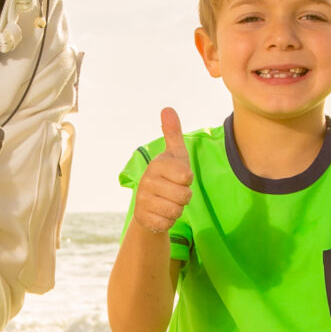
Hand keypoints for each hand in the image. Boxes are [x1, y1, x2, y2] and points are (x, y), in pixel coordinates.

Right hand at [131, 108, 192, 237]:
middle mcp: (147, 181)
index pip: (186, 176)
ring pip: (177, 210)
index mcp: (157, 165)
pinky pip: (168, 223)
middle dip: (184, 197)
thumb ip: (172, 133)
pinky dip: (168, 220)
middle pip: (184, 196)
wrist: (149, 203)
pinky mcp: (143, 218)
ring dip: (177, 208)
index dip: (187, 179)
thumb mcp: (174, 155)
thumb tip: (167, 109)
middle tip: (174, 191)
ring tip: (168, 201)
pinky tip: (161, 213)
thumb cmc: (168, 176)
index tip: (179, 176)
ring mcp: (143, 200)